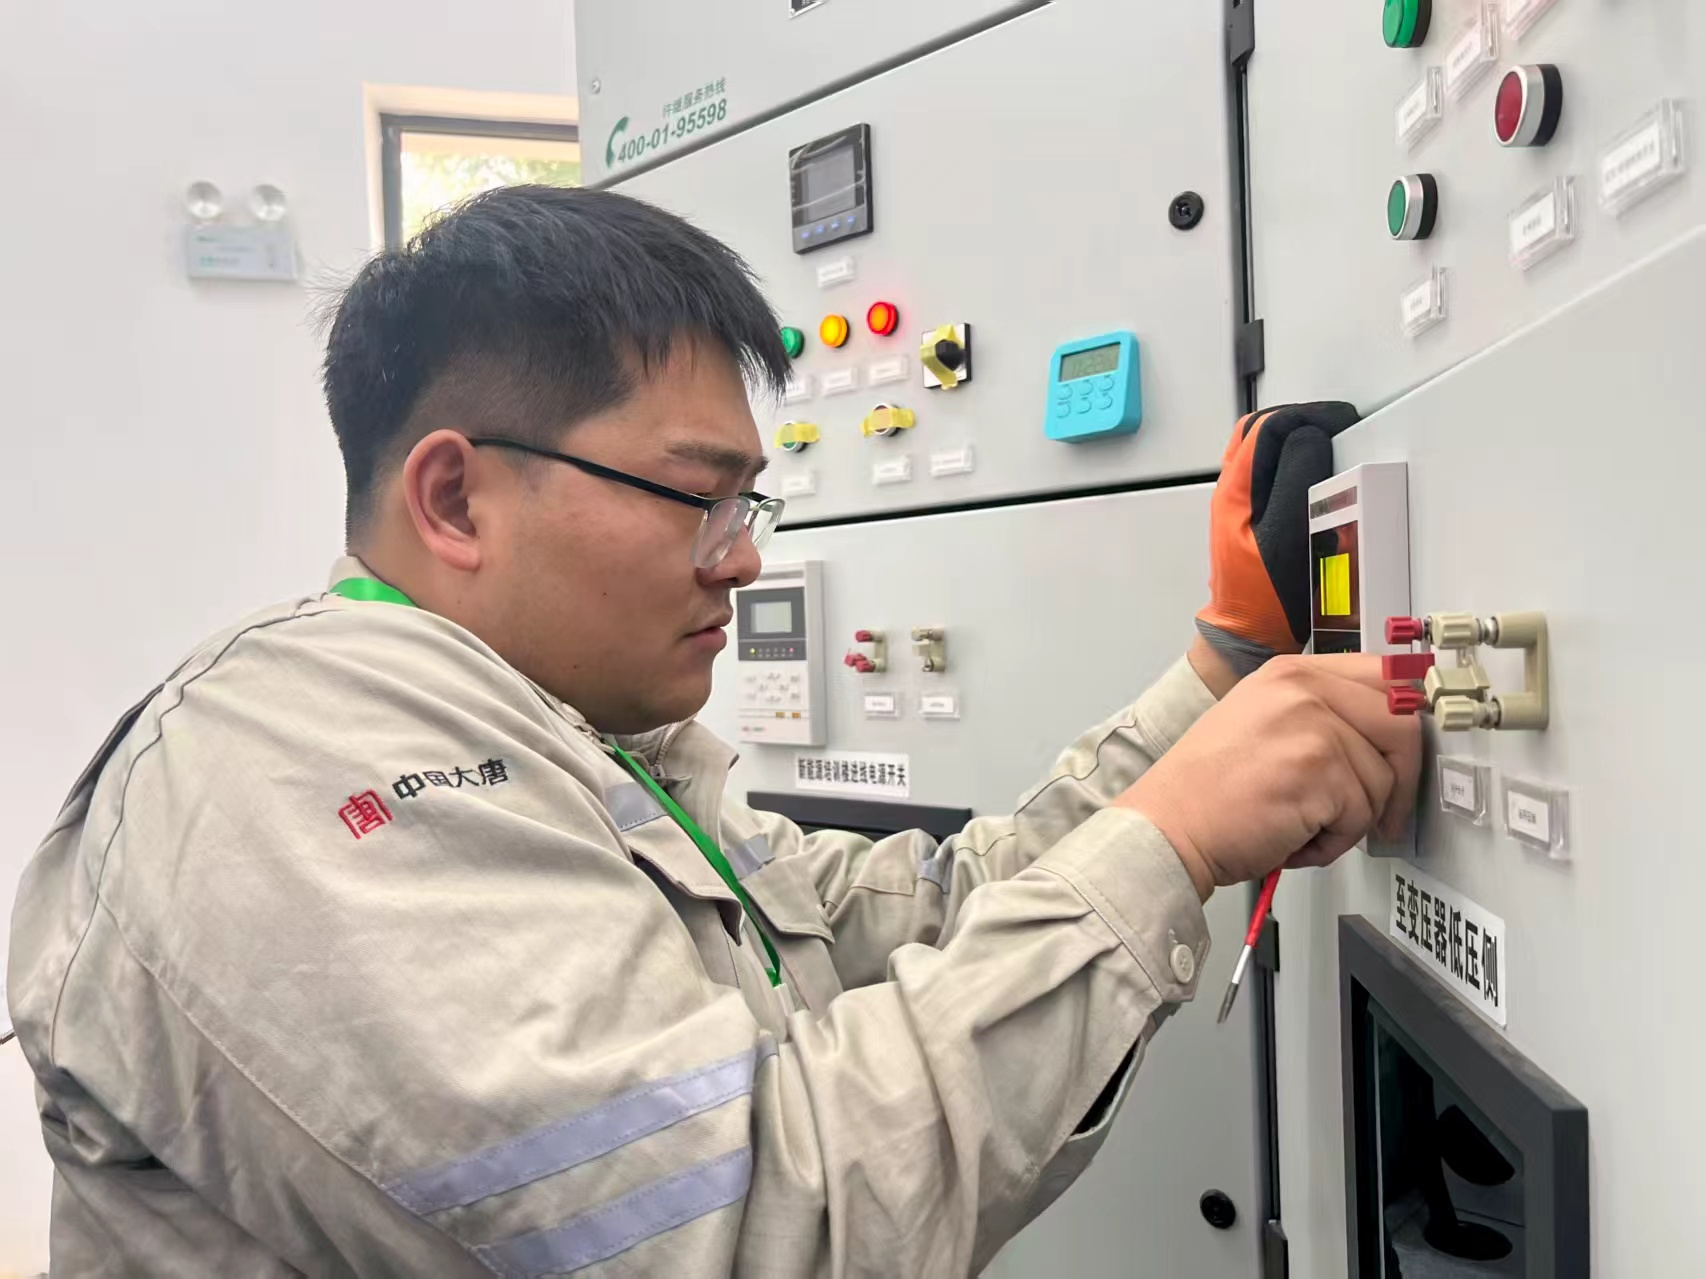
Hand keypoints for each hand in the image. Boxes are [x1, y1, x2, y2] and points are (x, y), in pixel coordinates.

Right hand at [1118, 654, 1420, 897]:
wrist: (1168, 827)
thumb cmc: (1206, 792)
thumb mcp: (1261, 724)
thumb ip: (1318, 715)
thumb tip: (1383, 734)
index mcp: (1290, 672)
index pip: (1384, 676)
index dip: (1409, 715)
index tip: (1414, 745)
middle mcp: (1303, 689)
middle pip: (1403, 723)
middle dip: (1402, 777)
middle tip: (1385, 811)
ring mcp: (1314, 727)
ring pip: (1383, 781)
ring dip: (1351, 820)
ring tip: (1302, 824)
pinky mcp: (1319, 771)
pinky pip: (1361, 816)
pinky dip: (1331, 842)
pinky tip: (1292, 836)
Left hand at [1195, 402, 1360, 678]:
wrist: (1246, 636)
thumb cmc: (1266, 596)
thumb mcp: (1287, 534)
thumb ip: (1297, 479)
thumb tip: (1309, 435)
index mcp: (1236, 491)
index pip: (1267, 426)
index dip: (1308, 415)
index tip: (1342, 420)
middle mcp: (1231, 494)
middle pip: (1258, 433)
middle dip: (1298, 420)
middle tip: (1336, 426)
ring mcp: (1237, 508)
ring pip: (1261, 452)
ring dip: (1294, 439)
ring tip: (1329, 443)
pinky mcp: (1248, 522)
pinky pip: (1267, 476)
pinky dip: (1291, 463)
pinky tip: (1314, 474)